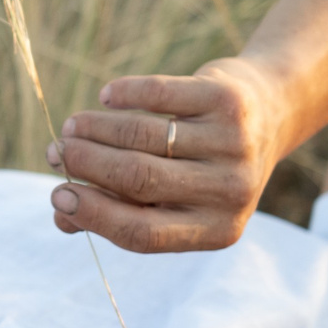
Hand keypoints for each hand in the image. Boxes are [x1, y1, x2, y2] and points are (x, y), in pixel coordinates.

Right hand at [47, 57, 289, 252]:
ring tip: (70, 126)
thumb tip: (61, 217)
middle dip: (86, 165)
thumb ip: (118, 210)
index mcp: (215, 230)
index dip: (93, 215)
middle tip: (55, 153)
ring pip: (144, 136)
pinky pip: (161, 95)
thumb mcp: (173, 198)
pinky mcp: (229, 102)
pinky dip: (126, 94)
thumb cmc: (203, 165)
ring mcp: (234, 146)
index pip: (141, 233)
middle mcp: (229, 192)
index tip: (56, 196)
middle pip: (138, 179)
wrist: (272, 113)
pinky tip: (108, 97)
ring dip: (96, 129)